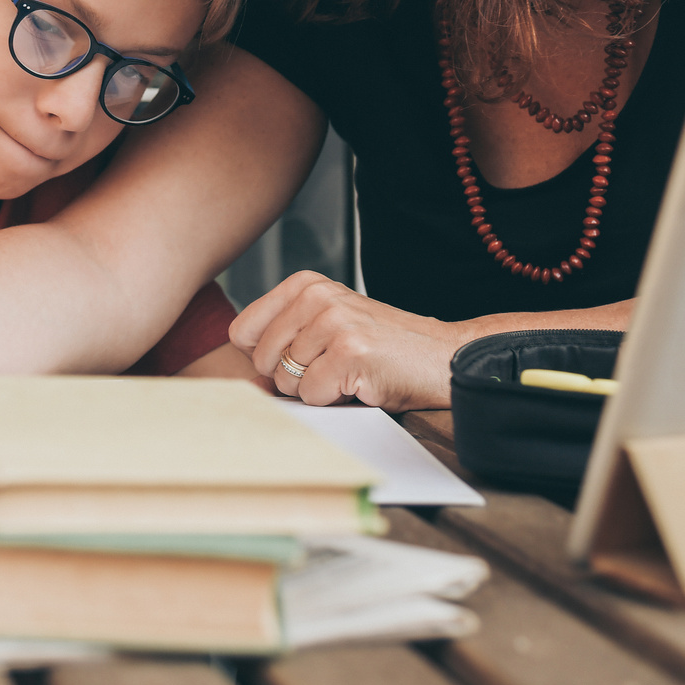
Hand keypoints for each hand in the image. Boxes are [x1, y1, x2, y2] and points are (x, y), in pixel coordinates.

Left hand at [229, 272, 466, 409]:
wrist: (443, 357)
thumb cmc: (383, 348)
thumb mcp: (327, 328)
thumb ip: (283, 342)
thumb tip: (244, 381)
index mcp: (305, 285)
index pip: (242, 331)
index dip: (264, 356)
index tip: (299, 355)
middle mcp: (316, 297)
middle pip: (261, 359)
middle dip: (291, 377)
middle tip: (331, 366)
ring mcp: (334, 322)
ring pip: (285, 380)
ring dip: (315, 389)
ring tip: (348, 372)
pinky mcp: (349, 351)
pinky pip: (312, 395)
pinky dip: (333, 399)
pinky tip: (360, 382)